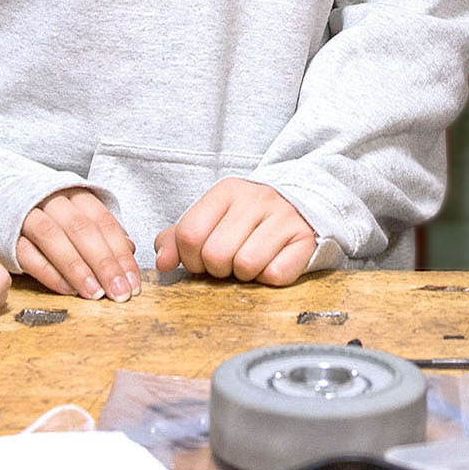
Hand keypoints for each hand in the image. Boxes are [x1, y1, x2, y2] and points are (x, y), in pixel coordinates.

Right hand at [15, 188, 139, 300]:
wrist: (3, 197)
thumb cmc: (53, 215)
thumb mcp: (81, 216)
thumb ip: (104, 233)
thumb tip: (130, 249)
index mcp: (76, 195)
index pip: (104, 223)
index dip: (120, 254)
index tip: (133, 282)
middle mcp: (53, 201)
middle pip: (82, 230)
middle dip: (104, 263)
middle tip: (119, 292)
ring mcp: (27, 217)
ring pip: (53, 238)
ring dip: (77, 268)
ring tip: (95, 293)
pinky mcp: (8, 236)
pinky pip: (28, 254)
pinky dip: (49, 273)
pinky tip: (67, 290)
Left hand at [156, 179, 319, 285]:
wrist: (298, 205)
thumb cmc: (245, 220)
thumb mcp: (210, 220)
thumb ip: (178, 239)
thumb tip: (163, 263)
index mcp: (226, 191)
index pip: (189, 234)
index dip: (190, 259)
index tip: (201, 260)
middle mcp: (256, 198)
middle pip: (215, 254)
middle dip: (218, 269)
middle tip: (229, 262)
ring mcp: (283, 216)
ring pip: (246, 264)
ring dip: (244, 274)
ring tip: (249, 262)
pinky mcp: (305, 238)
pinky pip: (276, 274)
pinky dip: (269, 278)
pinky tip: (271, 264)